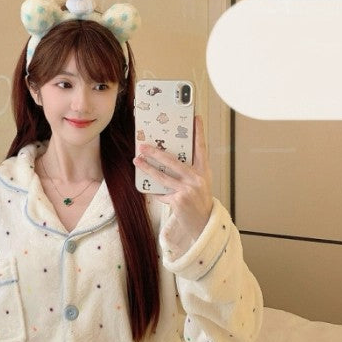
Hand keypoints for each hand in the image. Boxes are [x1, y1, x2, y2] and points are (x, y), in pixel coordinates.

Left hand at [134, 115, 213, 244]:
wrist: (204, 223)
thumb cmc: (199, 201)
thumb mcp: (199, 183)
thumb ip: (188, 172)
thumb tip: (166, 161)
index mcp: (203, 171)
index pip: (201, 148)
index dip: (199, 133)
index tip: (196, 118)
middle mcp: (197, 178)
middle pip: (173, 161)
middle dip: (156, 152)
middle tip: (143, 145)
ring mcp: (188, 189)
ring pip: (163, 176)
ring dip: (147, 168)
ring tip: (137, 160)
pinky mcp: (179, 200)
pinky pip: (162, 193)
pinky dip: (155, 192)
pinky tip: (147, 188)